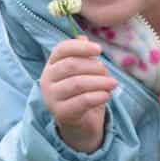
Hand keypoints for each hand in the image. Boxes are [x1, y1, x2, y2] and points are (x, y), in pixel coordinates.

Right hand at [40, 36, 116, 152]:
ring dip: (99, 82)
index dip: (81, 47)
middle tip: (108, 73)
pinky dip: (98, 96)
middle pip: (71, 65)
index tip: (99, 49)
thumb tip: (84, 37)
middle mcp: (46, 79)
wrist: (80, 123)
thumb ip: (83, 55)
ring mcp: (51, 97)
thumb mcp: (84, 72)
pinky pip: (82, 101)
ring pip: (77, 83)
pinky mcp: (60, 113)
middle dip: (94, 67)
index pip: (61, 49)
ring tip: (113, 84)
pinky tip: (107, 95)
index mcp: (51, 65)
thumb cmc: (83, 92)